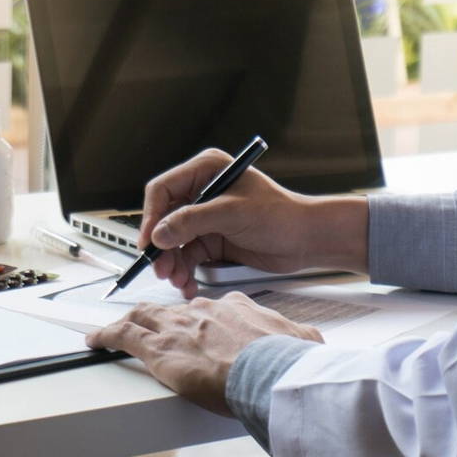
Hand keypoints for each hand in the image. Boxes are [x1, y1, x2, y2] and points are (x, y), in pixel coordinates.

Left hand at [85, 291, 322, 414]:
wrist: (270, 372)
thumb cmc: (286, 362)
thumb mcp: (303, 341)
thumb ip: (300, 338)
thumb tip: (312, 343)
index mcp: (236, 308)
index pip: (212, 308)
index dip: (201, 318)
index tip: (198, 326)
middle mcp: (204, 311)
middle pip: (173, 309)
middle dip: (159, 316)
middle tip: (149, 325)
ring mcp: (179, 328)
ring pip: (144, 316)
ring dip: (129, 321)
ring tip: (115, 328)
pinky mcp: (159, 349)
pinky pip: (123, 336)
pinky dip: (106, 336)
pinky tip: (94, 339)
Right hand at [140, 148, 368, 297]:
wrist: (308, 239)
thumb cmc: (281, 215)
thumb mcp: (232, 213)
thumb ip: (192, 221)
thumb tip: (158, 234)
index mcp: (206, 170)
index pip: (163, 190)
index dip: (151, 216)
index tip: (148, 243)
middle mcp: (202, 192)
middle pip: (165, 219)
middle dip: (162, 247)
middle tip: (161, 269)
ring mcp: (207, 217)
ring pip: (174, 242)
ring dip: (173, 263)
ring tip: (178, 280)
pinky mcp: (214, 240)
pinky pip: (189, 257)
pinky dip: (186, 272)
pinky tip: (189, 285)